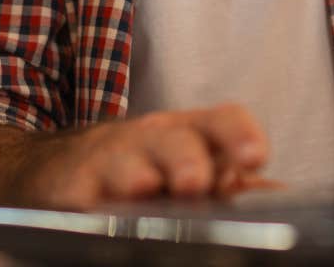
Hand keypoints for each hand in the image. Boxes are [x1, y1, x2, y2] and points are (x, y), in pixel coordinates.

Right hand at [19, 104, 272, 208]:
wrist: (56, 167)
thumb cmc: (136, 166)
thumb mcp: (183, 164)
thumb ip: (228, 179)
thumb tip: (277, 194)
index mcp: (187, 133)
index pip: (221, 120)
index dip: (239, 134)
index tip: (255, 158)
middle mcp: (150, 140)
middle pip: (175, 140)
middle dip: (186, 160)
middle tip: (195, 182)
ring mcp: (110, 162)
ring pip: (127, 167)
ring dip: (138, 179)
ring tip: (145, 190)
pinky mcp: (73, 189)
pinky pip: (85, 197)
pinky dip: (94, 206)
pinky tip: (103, 215)